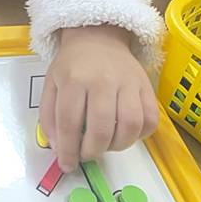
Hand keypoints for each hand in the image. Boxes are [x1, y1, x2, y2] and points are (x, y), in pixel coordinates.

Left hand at [39, 25, 158, 173]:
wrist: (98, 37)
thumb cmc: (72, 64)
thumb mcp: (51, 84)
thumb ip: (49, 116)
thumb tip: (57, 147)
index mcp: (74, 79)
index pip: (70, 123)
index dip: (68, 150)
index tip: (67, 165)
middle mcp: (103, 81)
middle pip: (101, 129)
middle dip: (92, 151)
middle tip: (86, 154)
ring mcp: (128, 83)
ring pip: (129, 126)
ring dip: (117, 146)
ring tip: (106, 145)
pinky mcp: (147, 86)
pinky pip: (151, 119)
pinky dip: (140, 135)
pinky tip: (125, 134)